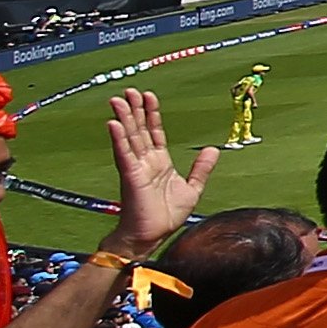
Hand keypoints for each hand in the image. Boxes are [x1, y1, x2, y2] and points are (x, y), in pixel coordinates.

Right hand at [99, 89, 215, 252]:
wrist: (151, 237)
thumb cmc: (166, 216)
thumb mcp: (192, 188)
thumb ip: (201, 169)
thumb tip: (213, 149)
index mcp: (160, 162)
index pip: (154, 132)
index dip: (152, 114)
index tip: (149, 96)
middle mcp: (146, 161)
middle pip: (139, 129)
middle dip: (135, 110)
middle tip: (129, 90)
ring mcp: (136, 167)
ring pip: (129, 137)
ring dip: (123, 118)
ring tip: (118, 100)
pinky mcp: (130, 175)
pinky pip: (123, 153)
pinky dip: (118, 138)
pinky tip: (113, 123)